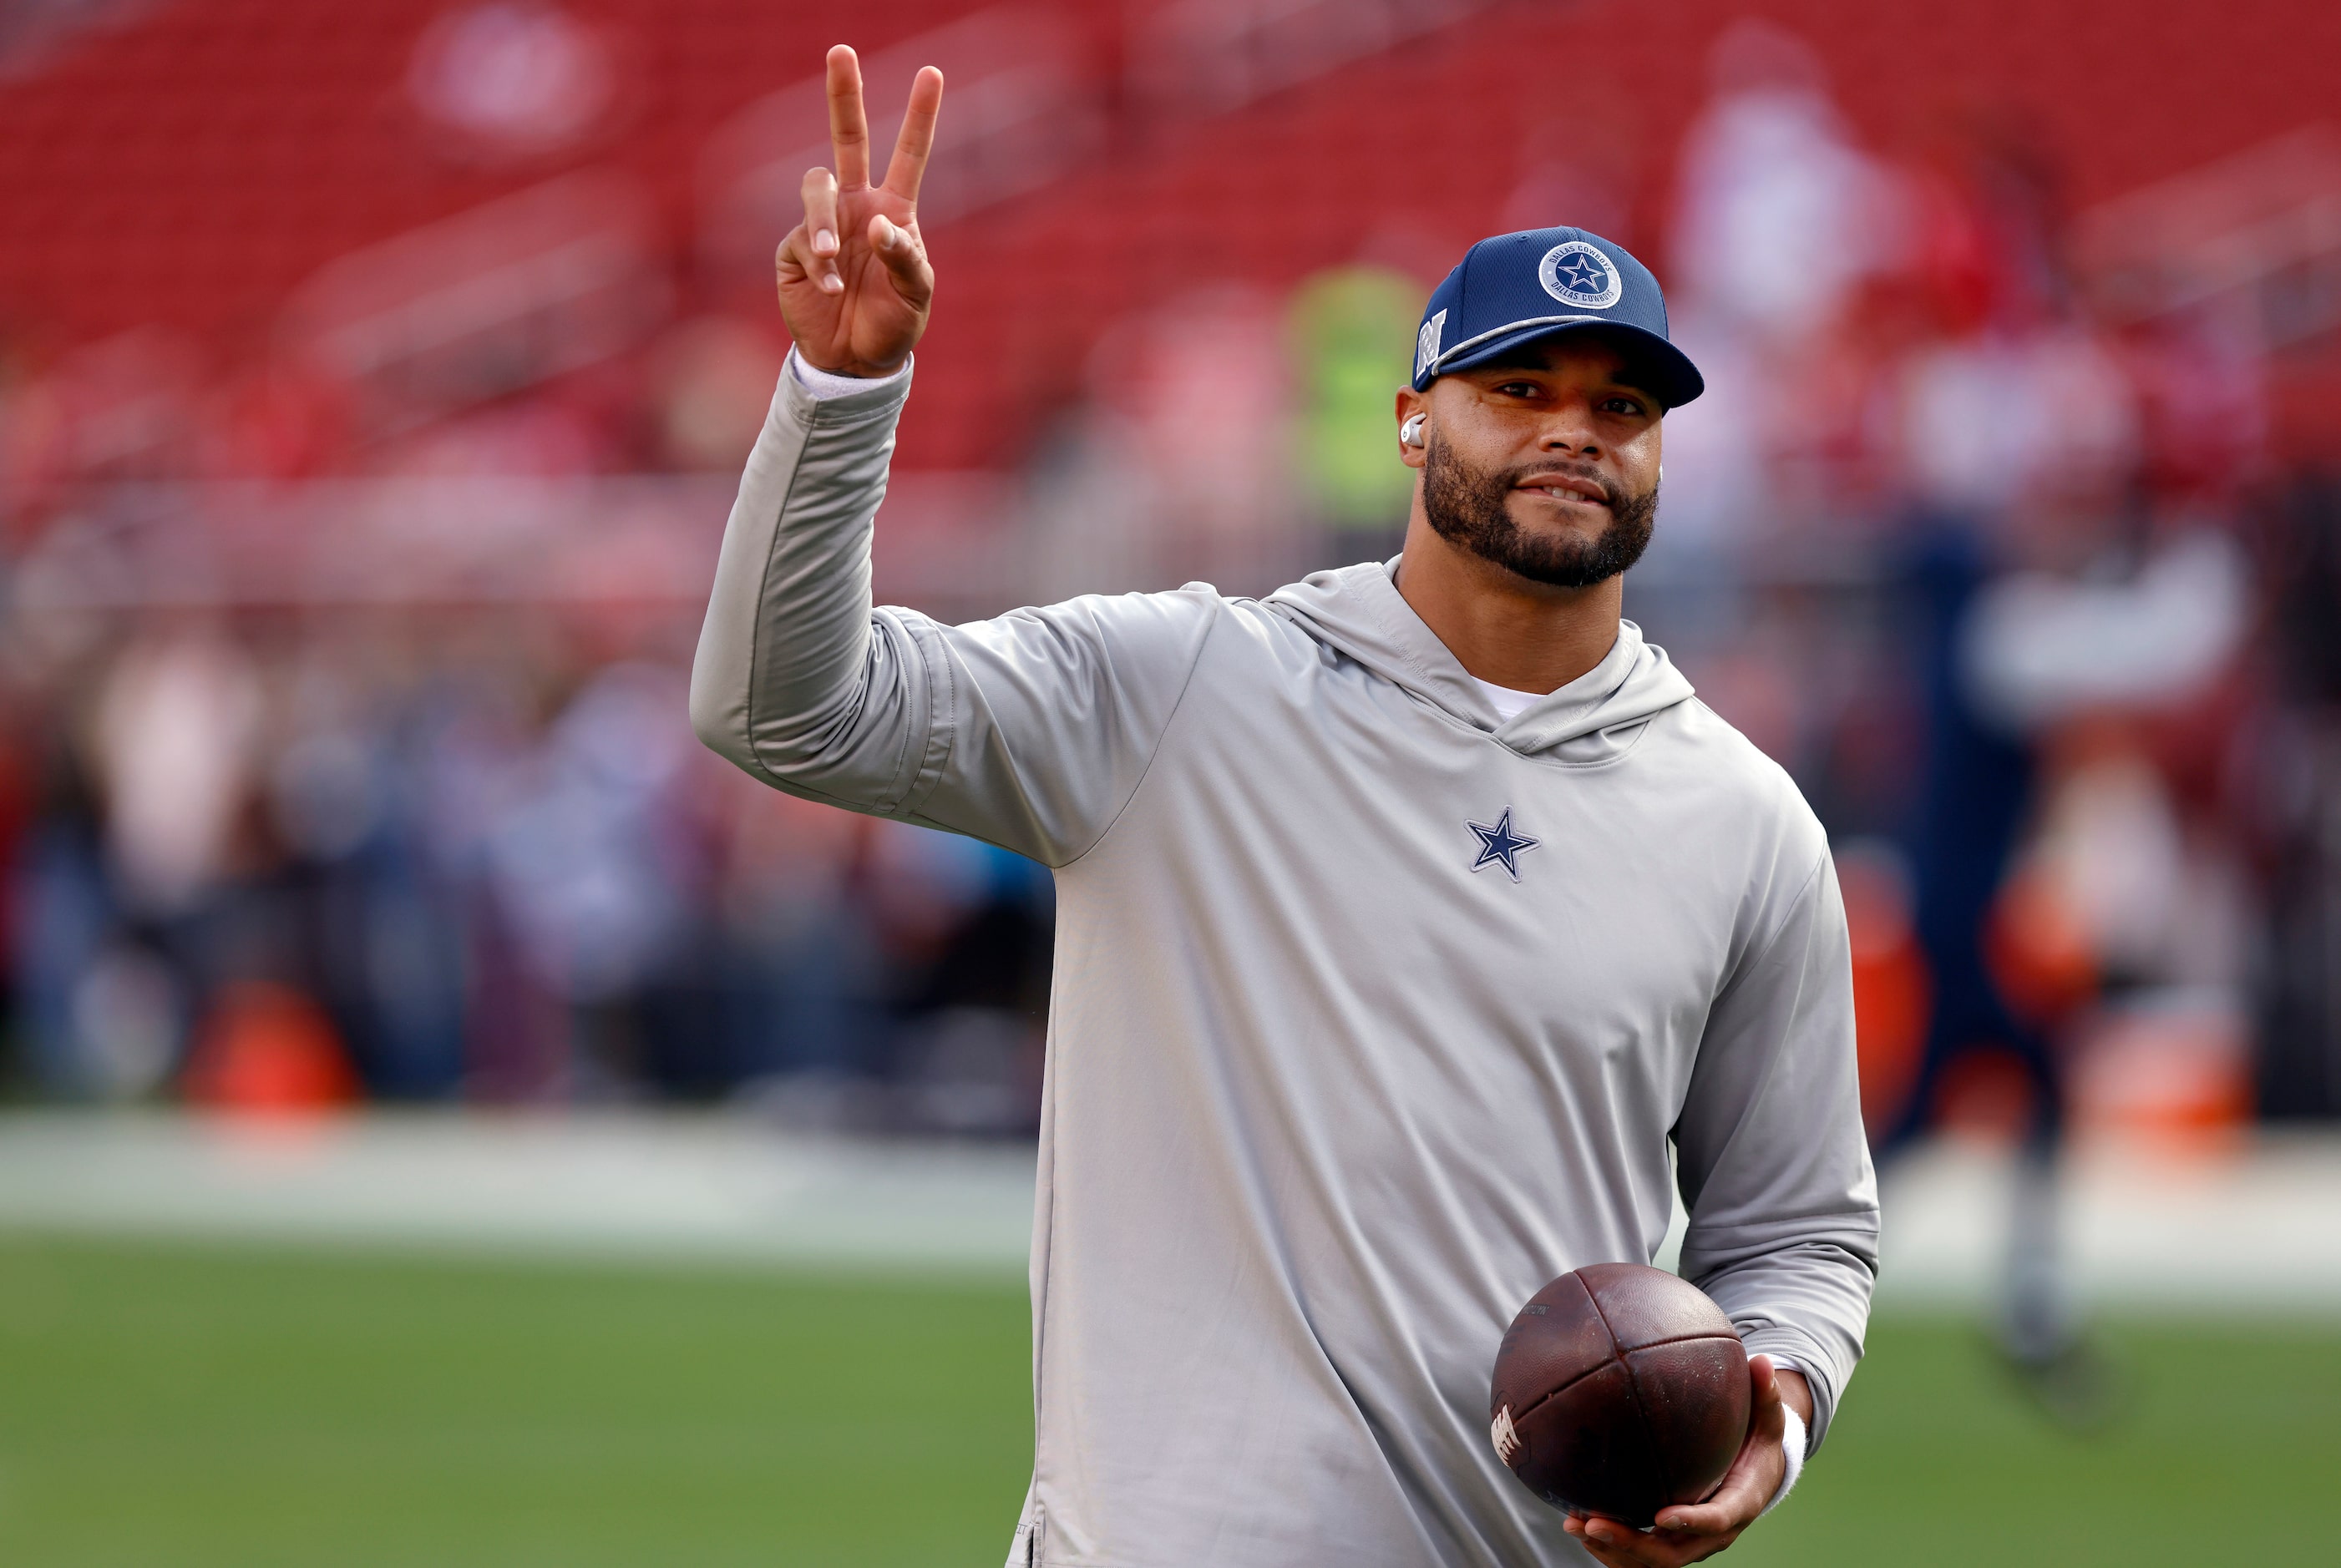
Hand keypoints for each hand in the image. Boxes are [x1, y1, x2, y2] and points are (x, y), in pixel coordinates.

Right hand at [773, 46, 942, 376]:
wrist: (853, 362)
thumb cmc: (893, 324)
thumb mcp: (917, 296)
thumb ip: (906, 257)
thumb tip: (876, 225)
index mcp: (894, 211)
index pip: (909, 155)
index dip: (919, 115)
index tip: (931, 73)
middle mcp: (856, 207)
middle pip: (847, 138)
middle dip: (843, 95)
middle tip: (841, 51)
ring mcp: (823, 224)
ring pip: (815, 185)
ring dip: (822, 217)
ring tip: (832, 256)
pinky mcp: (795, 248)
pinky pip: (802, 239)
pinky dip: (817, 264)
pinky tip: (829, 290)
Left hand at [1562, 1356, 1809, 1567]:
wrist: (1759, 1475)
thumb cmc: (1759, 1441)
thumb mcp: (1767, 1417)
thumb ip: (1764, 1392)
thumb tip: (1761, 1359)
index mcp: (1739, 1504)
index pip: (1715, 1521)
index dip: (1691, 1522)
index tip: (1661, 1516)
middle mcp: (1712, 1533)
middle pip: (1672, 1554)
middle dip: (1633, 1545)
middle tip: (1595, 1523)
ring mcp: (1689, 1541)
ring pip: (1650, 1561)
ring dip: (1613, 1549)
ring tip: (1576, 1525)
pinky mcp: (1670, 1540)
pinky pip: (1638, 1554)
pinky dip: (1609, 1546)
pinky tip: (1576, 1523)